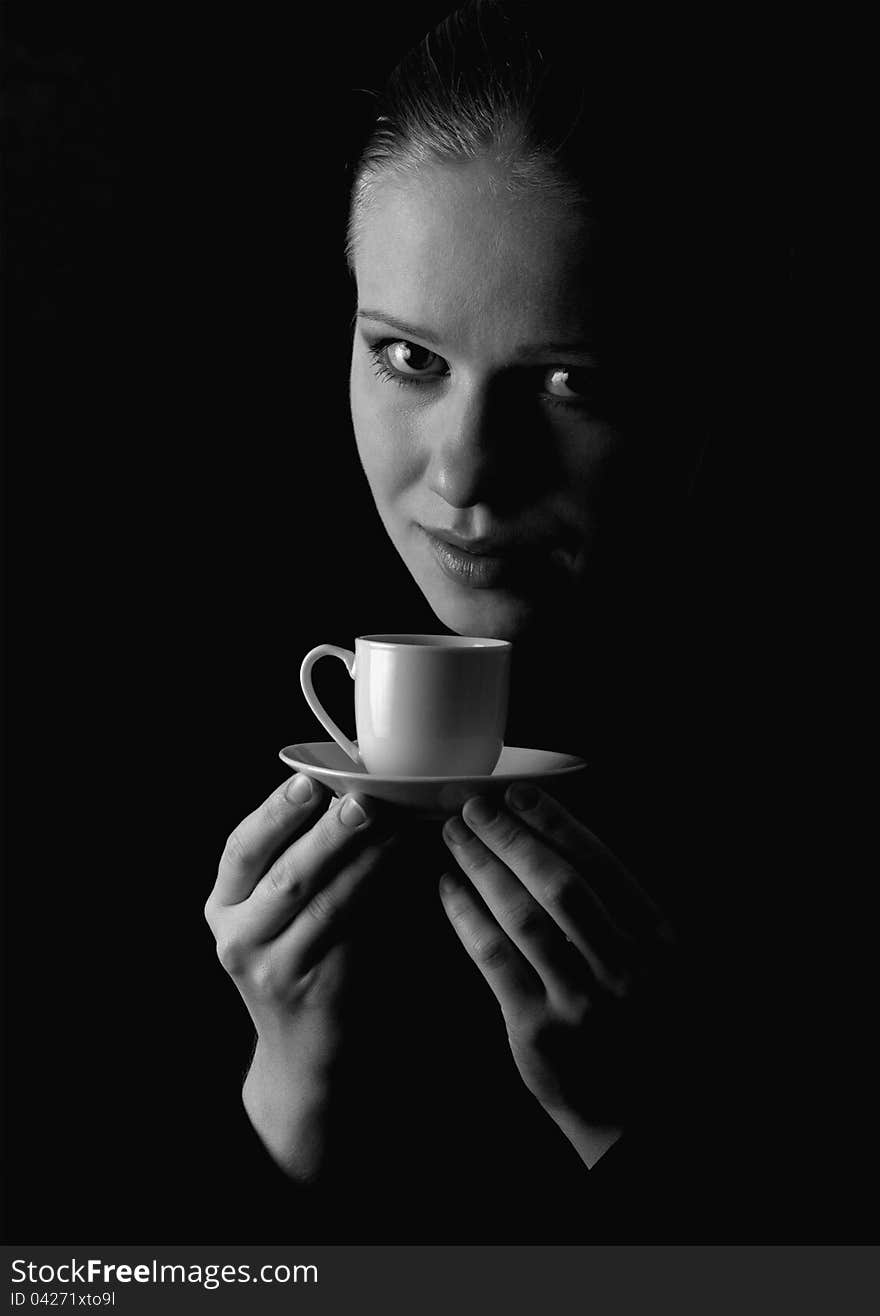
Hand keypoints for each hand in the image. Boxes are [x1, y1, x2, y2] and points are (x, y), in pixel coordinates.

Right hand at [204, 774, 396, 1178]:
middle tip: (362, 801)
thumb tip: (353, 794)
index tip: (306, 781)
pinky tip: (402, 871)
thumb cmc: (301, 963)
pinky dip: (379, 896)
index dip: (273, 813)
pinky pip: (352, 934)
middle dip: (326, 833)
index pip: (240, 849)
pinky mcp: (312, 992)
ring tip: (395, 828)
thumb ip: (300, 860)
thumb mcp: (279, 913)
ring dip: (363, 861)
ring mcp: (271, 970)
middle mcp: (236, 938)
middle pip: (284, 874)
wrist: (305, 1055)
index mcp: (224, 906)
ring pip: (322, 904)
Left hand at [439, 783, 681, 1166]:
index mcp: (661, 942)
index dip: (557, 823)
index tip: (521, 795)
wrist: (636, 1115)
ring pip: (522, 915)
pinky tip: (447, 887)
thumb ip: (620, 911)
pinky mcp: (539, 1031)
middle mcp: (626, 968)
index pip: (602, 864)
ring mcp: (583, 1001)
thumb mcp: (657, 964)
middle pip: (558, 883)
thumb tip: (554, 839)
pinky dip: (466, 915)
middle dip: (510, 838)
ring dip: (482, 867)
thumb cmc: (638, 1025)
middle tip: (473, 808)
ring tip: (454, 837)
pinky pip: (494, 957)